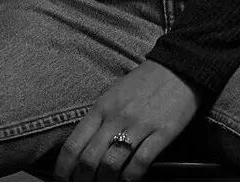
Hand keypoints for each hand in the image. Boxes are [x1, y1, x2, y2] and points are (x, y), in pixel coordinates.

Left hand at [53, 59, 203, 180]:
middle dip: (82, 181)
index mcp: (101, 107)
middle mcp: (116, 117)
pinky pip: (140, 163)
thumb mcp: (113, 95)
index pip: (73, 144)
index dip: (63, 169)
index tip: (62, 181)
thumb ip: (98, 120)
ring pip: (111, 165)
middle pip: (89, 159)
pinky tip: (129, 182)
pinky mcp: (161, 133)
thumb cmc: (143, 83)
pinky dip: (131, 178)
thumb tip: (83, 149)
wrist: (177, 68)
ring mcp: (138, 125)